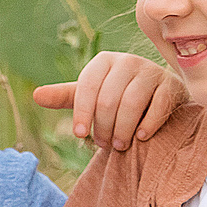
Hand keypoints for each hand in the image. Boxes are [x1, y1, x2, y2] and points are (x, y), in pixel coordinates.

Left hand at [33, 51, 185, 150]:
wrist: (157, 95)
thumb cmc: (118, 96)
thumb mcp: (91, 95)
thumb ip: (66, 96)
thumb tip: (36, 95)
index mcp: (104, 61)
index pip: (87, 86)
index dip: (82, 113)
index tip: (80, 134)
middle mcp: (128, 61)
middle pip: (109, 98)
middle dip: (104, 126)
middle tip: (104, 144)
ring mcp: (151, 71)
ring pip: (132, 102)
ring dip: (123, 129)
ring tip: (120, 145)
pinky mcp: (170, 85)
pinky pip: (157, 105)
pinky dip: (148, 124)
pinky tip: (140, 137)